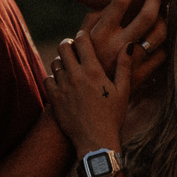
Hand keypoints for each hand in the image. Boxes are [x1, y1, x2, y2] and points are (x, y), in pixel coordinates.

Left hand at [44, 31, 132, 157]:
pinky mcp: (54, 99)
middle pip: (63, 47)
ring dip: (61, 61)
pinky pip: (47, 79)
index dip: (82, 35)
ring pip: (55, 62)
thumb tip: (129, 45)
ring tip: (69, 66)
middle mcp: (76, 76)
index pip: (82, 41)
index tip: (84, 37)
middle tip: (73, 48)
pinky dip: (53, 77)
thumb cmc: (113, 116)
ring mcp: (63, 87)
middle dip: (68, 44)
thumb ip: (124, 66)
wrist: (96, 141)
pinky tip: (61, 82)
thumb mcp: (123, 90)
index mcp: (93, 71)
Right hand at [82, 0, 166, 89]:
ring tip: (159, 15)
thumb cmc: (82, 63)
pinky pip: (162, 54)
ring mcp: (132, 60)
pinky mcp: (142, 75)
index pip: (119, 2)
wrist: (85, 99)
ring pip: (159, 34)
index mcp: (102, 33)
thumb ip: (95, 19)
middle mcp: (118, 45)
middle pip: (148, 15)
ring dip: (163, 20)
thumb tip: (110, 3)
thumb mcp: (83, 39)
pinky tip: (156, 40)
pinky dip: (161, 45)